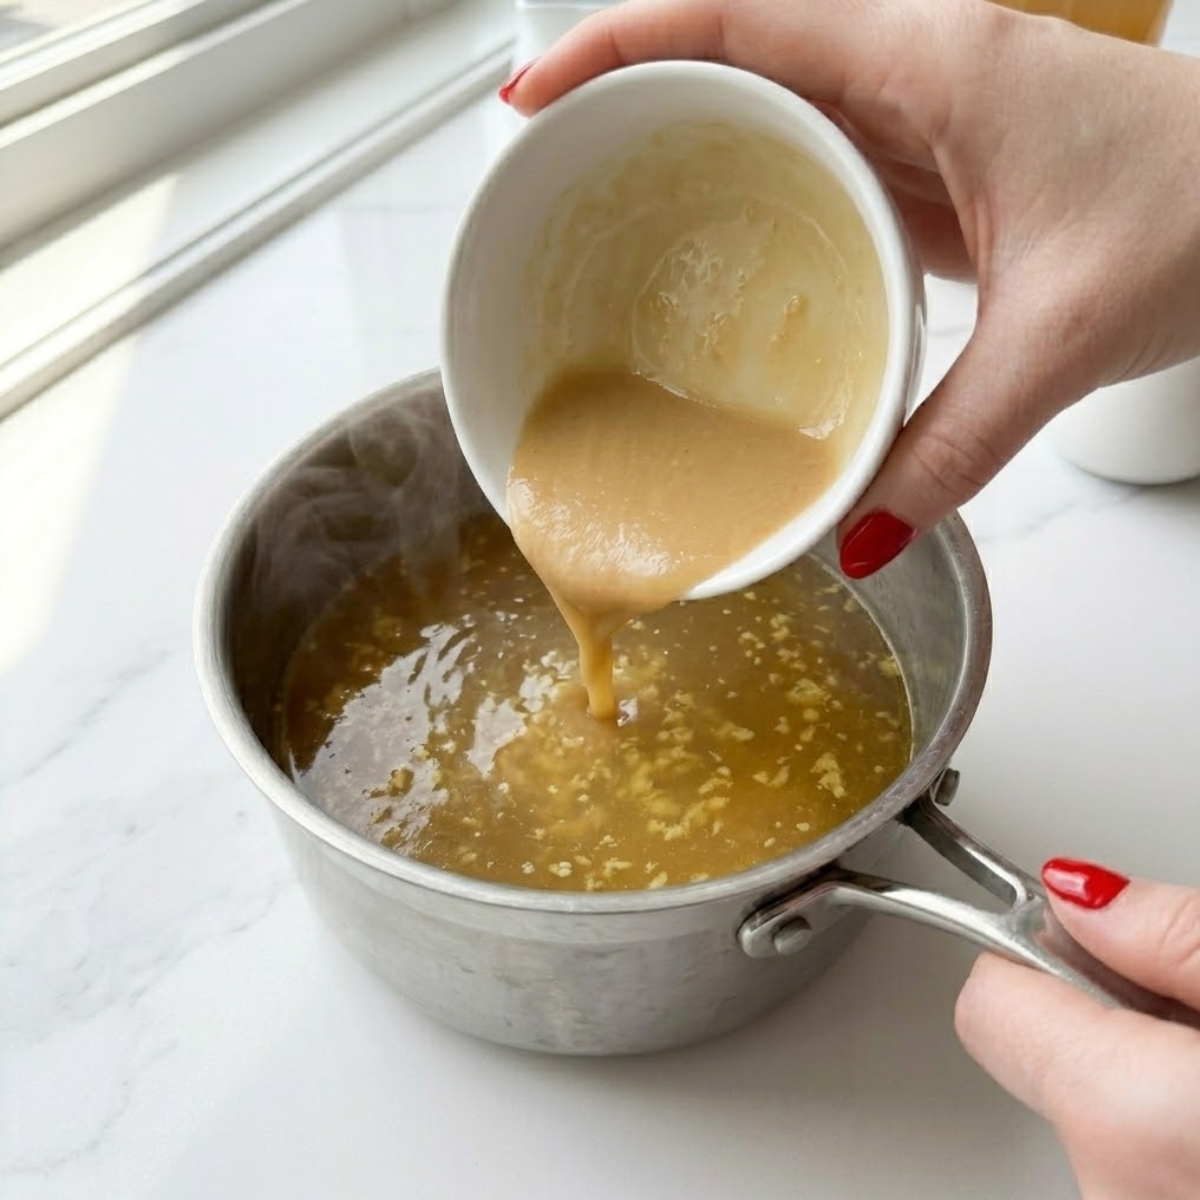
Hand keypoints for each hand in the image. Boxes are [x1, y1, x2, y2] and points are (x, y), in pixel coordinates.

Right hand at [501, 0, 1199, 574]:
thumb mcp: (1063, 334)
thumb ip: (954, 442)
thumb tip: (859, 527)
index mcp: (932, 59)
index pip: (731, 20)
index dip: (613, 48)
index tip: (533, 97)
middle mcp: (916, 67)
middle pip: (730, 54)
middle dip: (626, 99)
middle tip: (551, 168)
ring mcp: (924, 114)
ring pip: (771, 107)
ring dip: (684, 147)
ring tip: (608, 208)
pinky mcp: (936, 164)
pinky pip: (818, 162)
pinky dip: (754, 196)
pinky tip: (722, 250)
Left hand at [956, 859, 1199, 1199]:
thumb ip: (1168, 932)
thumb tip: (1077, 894)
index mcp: (1124, 1108)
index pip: (987, 997)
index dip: (1034, 947)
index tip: (1077, 924)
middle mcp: (1110, 1187)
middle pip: (1041, 1050)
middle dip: (1104, 1011)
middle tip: (1180, 995)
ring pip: (1093, 1106)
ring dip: (1143, 1073)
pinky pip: (1133, 1159)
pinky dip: (1167, 1123)